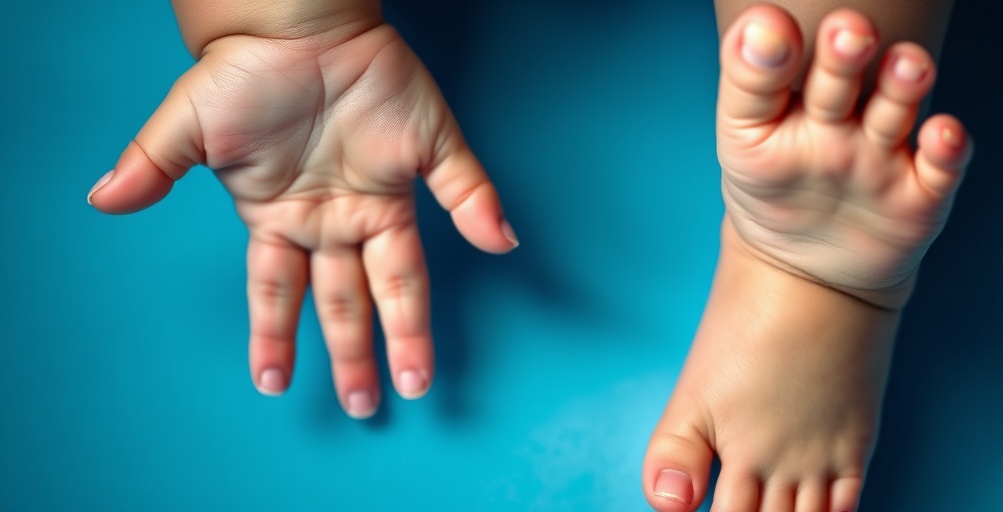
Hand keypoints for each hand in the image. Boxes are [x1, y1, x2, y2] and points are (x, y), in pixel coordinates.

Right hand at [88, 24, 517, 417]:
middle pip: (346, 300)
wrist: (288, 20)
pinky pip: (459, 187)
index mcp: (284, 218)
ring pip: (399, 273)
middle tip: (366, 403)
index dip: (277, 338)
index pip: (281, 294)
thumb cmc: (241, 73)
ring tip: (415, 376)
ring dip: (409, 323)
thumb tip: (102, 201)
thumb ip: (153, 167)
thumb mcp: (187, 125)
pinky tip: (500, 242)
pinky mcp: (420, 156)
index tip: (277, 382)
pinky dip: (482, 212)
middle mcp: (333, 218)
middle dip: (353, 353)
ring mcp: (377, 194)